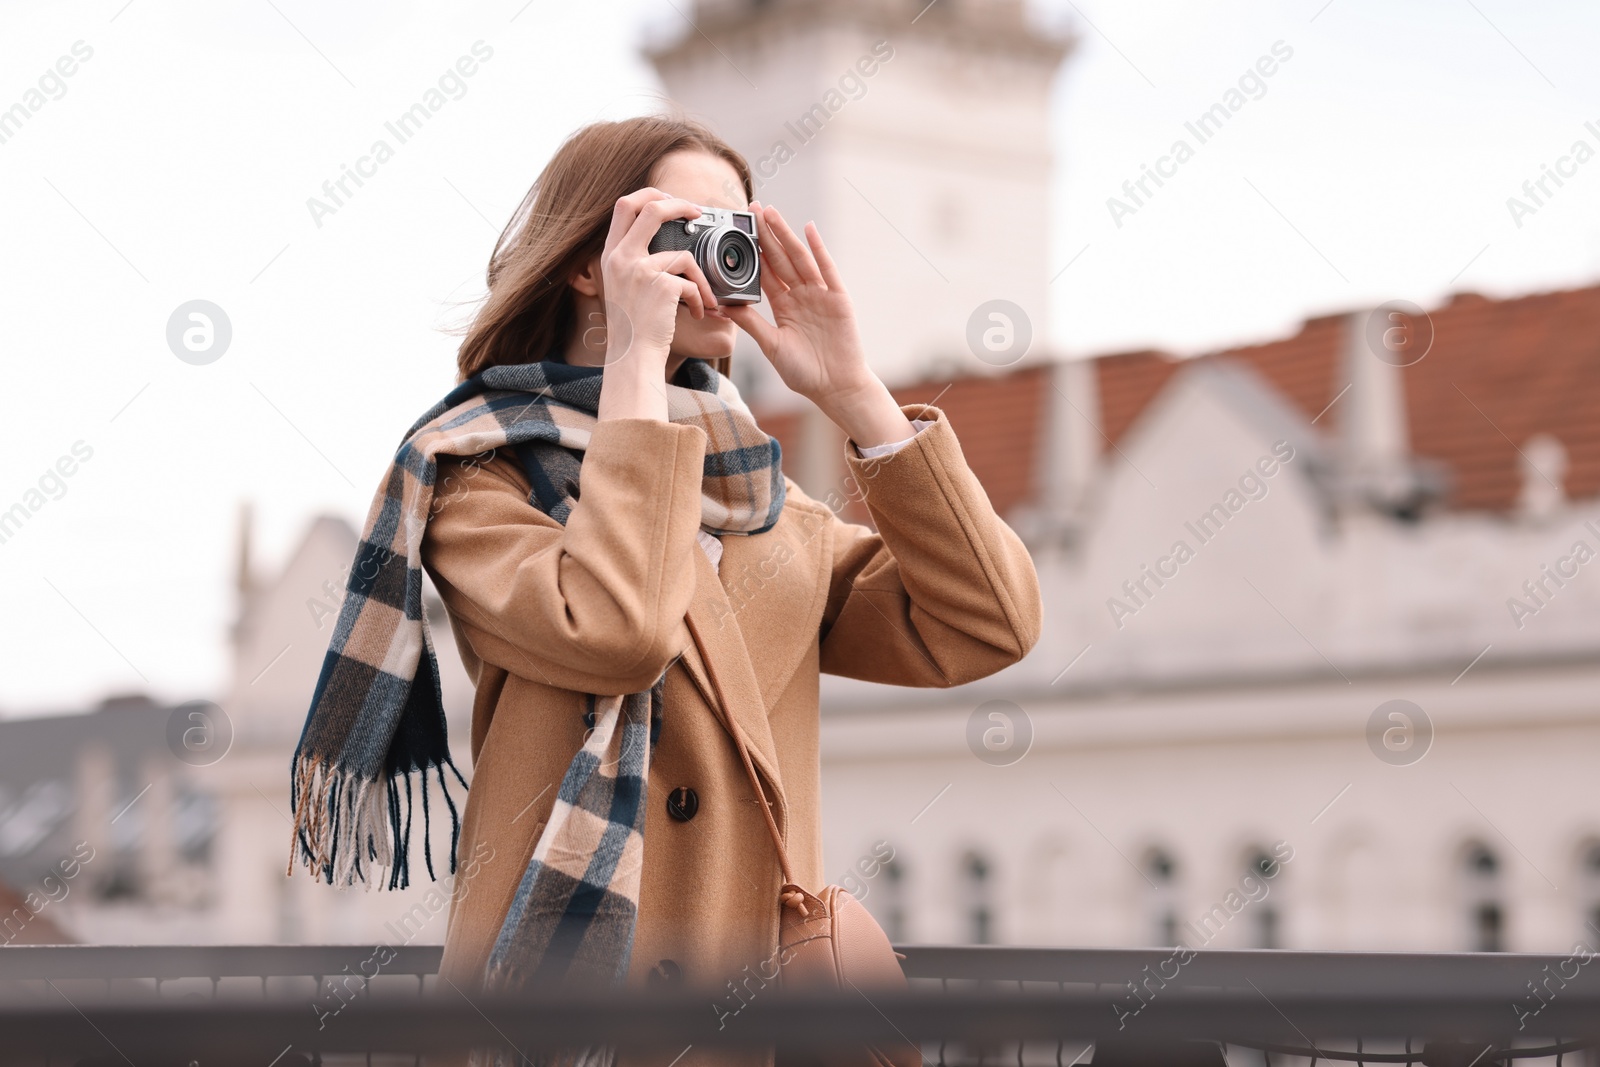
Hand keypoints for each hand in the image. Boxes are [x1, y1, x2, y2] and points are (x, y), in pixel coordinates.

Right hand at [598, 188, 718, 365]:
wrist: (632, 356)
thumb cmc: (634, 326)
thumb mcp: (623, 285)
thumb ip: (635, 259)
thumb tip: (668, 240)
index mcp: (612, 254)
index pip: (624, 204)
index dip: (649, 194)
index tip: (668, 199)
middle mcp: (622, 258)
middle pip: (652, 208)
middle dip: (680, 204)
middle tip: (698, 212)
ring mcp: (640, 271)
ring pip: (684, 255)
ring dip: (700, 278)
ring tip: (703, 298)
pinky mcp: (661, 287)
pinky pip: (692, 283)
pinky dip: (700, 299)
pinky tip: (696, 312)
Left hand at [723, 203, 913, 448]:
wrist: (836, 387)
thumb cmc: (804, 372)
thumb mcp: (772, 345)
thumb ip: (751, 323)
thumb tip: (722, 306)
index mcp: (783, 306)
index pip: (764, 272)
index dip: (753, 251)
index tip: (739, 231)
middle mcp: (800, 296)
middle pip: (780, 258)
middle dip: (766, 234)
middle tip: (752, 208)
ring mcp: (820, 295)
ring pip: (799, 258)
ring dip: (785, 235)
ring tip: (771, 212)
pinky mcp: (838, 299)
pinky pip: (827, 269)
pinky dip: (818, 249)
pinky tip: (809, 229)